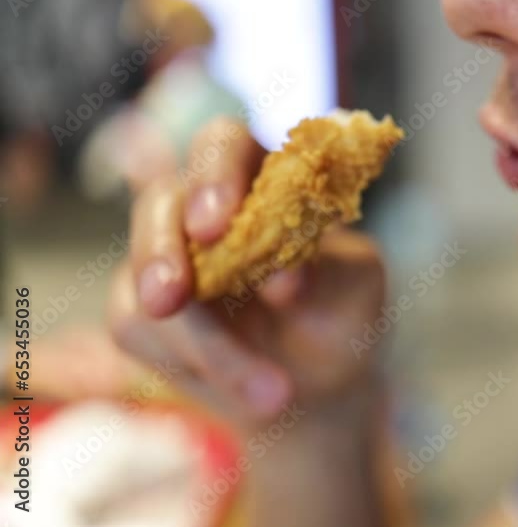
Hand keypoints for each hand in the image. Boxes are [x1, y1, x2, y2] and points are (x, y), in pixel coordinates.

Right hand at [107, 117, 387, 420]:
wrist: (321, 385)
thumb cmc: (342, 315)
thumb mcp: (358, 290)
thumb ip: (327, 275)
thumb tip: (278, 282)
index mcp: (263, 179)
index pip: (224, 145)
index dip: (213, 174)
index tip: (214, 225)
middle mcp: (206, 210)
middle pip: (160, 203)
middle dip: (159, 251)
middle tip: (172, 299)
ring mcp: (168, 259)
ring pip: (143, 281)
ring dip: (202, 343)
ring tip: (274, 394)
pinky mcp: (143, 311)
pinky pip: (138, 331)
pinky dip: (196, 367)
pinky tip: (253, 392)